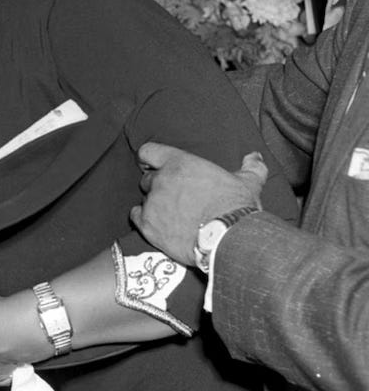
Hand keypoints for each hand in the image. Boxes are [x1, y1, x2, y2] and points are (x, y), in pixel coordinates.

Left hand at [131, 143, 266, 263]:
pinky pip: (136, 216)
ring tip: (171, 214)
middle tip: (173, 196)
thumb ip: (250, 167)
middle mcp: (161, 180)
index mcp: (180, 163)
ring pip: (145, 199)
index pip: (149, 152)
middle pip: (148, 179)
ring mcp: (152, 202)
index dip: (149, 158)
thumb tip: (254, 156)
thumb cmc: (237, 207)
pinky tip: (157, 224)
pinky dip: (144, 218)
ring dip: (154, 204)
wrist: (228, 238)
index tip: (152, 164)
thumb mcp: (248, 182)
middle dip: (158, 185)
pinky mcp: (147, 225)